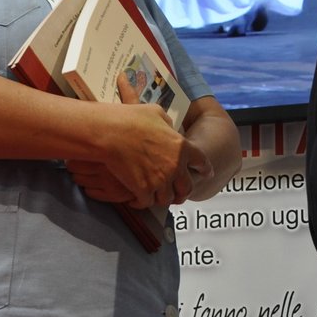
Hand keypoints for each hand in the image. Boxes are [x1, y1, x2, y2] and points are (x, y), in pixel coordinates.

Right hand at [79, 74, 205, 208]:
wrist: (110, 133)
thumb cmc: (130, 119)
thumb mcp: (156, 113)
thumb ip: (167, 123)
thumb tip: (168, 128)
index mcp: (182, 146)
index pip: (202, 162)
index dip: (205, 169)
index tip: (206, 174)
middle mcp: (175, 166)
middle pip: (187, 188)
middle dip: (183, 192)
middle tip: (178, 194)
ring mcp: (160, 180)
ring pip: (167, 199)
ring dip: (161, 198)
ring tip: (155, 196)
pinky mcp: (143, 190)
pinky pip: (147, 203)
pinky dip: (142, 202)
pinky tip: (136, 199)